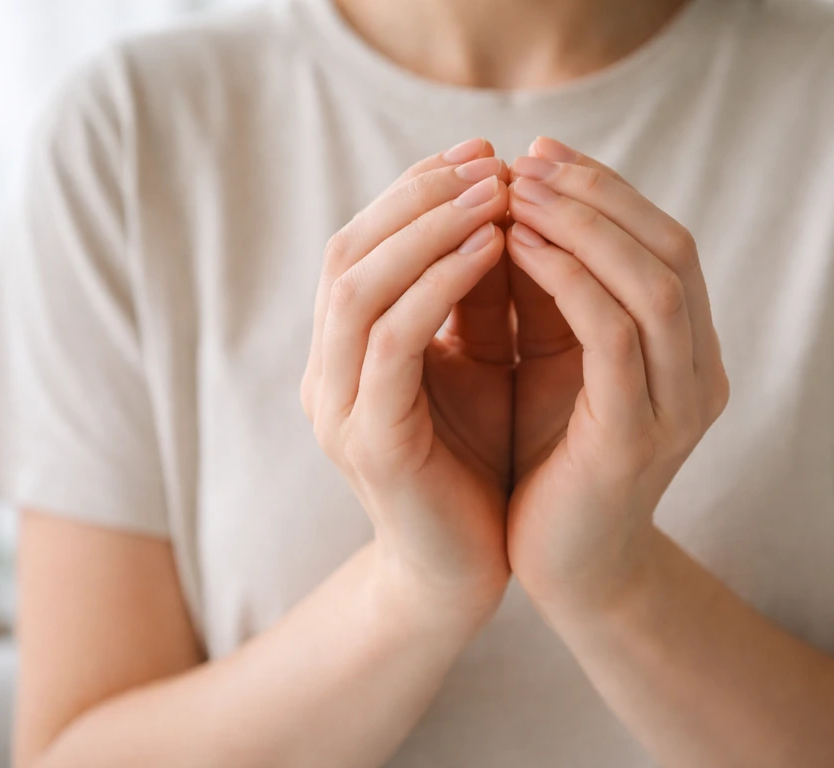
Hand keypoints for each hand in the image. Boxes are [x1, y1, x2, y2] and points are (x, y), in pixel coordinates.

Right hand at [302, 139, 513, 621]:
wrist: (463, 573)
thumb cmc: (477, 465)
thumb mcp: (480, 366)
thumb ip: (476, 300)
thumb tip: (506, 208)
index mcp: (348, 352)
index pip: (363, 245)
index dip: (416, 190)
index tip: (483, 152)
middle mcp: (328, 373)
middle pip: (348, 252)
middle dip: (420, 196)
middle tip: (490, 159)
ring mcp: (340, 409)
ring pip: (358, 288)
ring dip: (429, 229)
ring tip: (498, 193)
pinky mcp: (372, 444)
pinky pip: (394, 344)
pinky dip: (439, 286)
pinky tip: (494, 251)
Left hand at [505, 138, 729, 611]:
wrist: (563, 568)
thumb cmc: (551, 462)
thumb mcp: (555, 363)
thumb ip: (555, 294)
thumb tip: (516, 203)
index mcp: (687, 351)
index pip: (667, 243)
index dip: (609, 191)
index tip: (543, 153)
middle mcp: (700, 373)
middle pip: (672, 250)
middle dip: (598, 195)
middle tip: (529, 158)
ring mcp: (678, 408)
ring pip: (654, 285)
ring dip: (584, 226)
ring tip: (517, 191)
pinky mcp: (637, 439)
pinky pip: (614, 336)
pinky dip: (569, 280)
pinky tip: (517, 248)